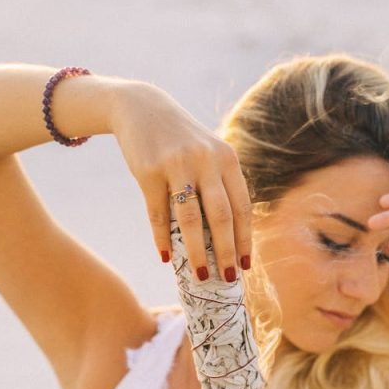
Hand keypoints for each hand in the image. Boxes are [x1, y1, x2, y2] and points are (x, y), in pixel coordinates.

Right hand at [111, 82, 251, 280]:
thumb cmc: (181, 142)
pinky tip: (167, 257)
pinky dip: (162, 239)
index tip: (246, 266)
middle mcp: (206, 160)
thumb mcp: (208, 154)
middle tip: (228, 279)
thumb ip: (219, 186)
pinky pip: (158, 213)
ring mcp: (177, 165)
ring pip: (190, 219)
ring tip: (200, 275)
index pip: (242, 207)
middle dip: (226, 252)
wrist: (142, 109)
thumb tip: (227, 238)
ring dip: (197, 251)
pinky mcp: (149, 171)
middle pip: (221, 216)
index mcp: (227, 159)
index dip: (245, 239)